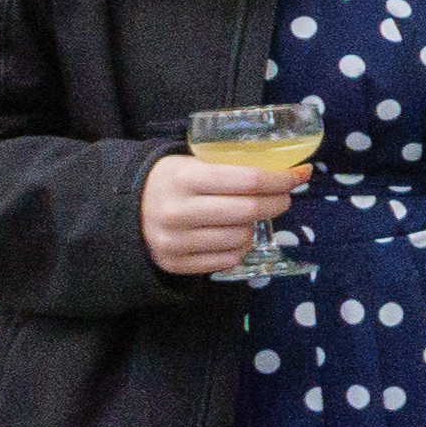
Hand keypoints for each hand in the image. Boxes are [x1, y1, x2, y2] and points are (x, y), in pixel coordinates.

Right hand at [139, 150, 300, 280]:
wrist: (126, 209)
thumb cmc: (171, 181)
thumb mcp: (192, 162)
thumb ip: (231, 166)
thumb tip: (288, 169)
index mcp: (183, 178)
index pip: (247, 180)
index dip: (280, 178)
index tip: (299, 175)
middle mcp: (177, 211)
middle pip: (250, 210)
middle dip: (278, 202)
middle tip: (284, 198)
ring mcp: (175, 241)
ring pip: (242, 237)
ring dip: (256, 226)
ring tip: (250, 216)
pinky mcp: (176, 264)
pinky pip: (228, 259)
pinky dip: (240, 247)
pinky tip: (235, 235)